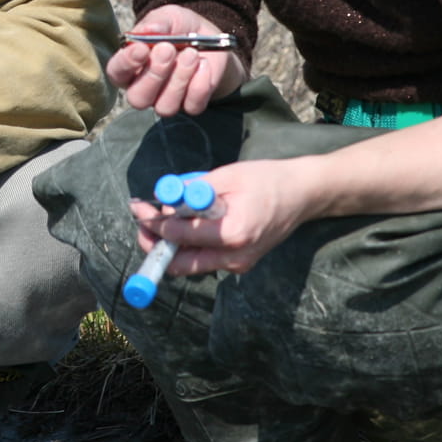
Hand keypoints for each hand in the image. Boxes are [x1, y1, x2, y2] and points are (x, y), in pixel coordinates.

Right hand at [108, 5, 245, 116]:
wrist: (208, 36)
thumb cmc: (178, 28)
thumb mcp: (168, 17)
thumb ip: (157, 23)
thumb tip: (150, 30)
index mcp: (128, 65)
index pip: (117, 72)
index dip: (126, 63)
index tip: (141, 48)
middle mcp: (143, 88)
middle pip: (138, 98)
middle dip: (154, 75)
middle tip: (168, 50)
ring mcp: (166, 100)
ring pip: (165, 106)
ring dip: (179, 79)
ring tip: (191, 53)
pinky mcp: (190, 105)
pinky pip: (192, 106)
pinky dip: (200, 85)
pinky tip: (203, 65)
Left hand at [128, 159, 314, 277]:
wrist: (303, 195)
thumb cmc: (267, 180)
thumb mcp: (226, 176)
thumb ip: (192, 190)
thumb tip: (162, 197)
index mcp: (232, 234)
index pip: (179, 236)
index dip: (153, 223)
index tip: (138, 208)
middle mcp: (234, 258)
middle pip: (179, 264)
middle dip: (155, 245)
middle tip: (143, 222)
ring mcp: (238, 265)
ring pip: (190, 265)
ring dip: (170, 245)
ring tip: (163, 218)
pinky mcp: (240, 264)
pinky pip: (204, 259)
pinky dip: (189, 245)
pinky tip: (187, 223)